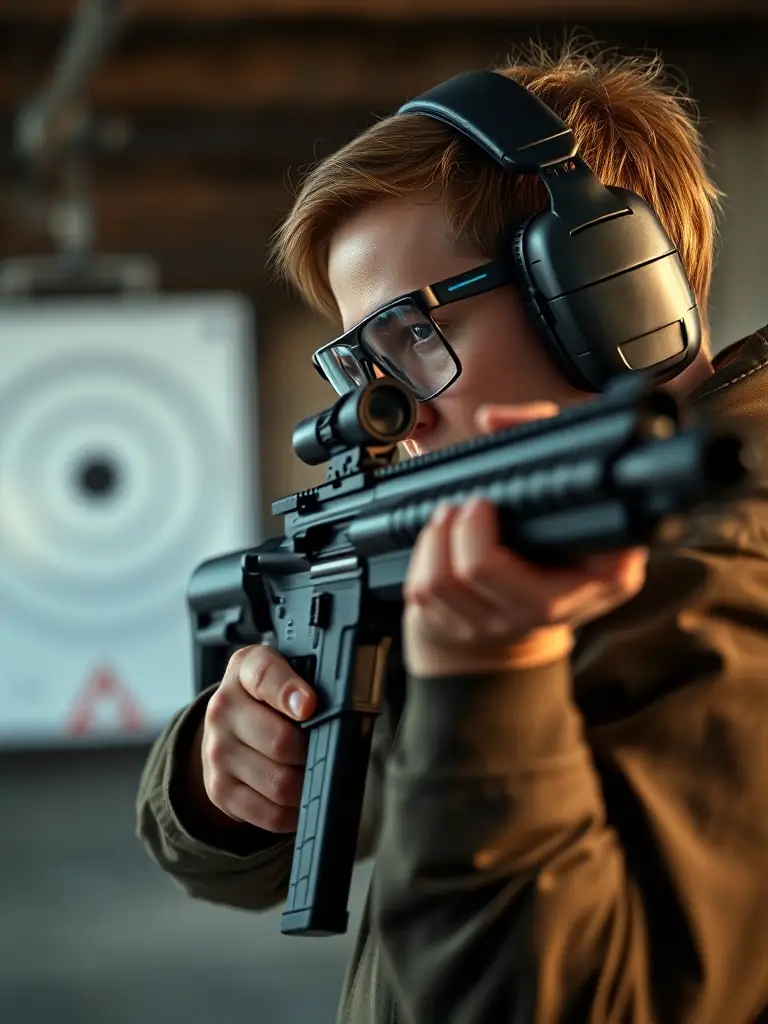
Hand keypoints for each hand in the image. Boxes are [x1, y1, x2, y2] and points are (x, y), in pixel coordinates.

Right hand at [195, 645, 316, 833]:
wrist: (226, 724)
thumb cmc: (270, 697)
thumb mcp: (286, 670)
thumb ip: (312, 678)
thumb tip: (341, 708)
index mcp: (245, 670)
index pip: (264, 675)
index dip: (288, 692)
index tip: (309, 706)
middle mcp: (223, 709)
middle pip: (281, 742)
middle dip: (313, 751)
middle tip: (325, 749)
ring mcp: (217, 752)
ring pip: (280, 784)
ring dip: (306, 784)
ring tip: (313, 772)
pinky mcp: (219, 789)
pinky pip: (270, 814)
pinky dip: (294, 812)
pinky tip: (299, 797)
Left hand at [403, 402, 648, 676]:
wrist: (532, 601)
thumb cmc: (555, 526)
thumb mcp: (568, 475)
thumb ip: (540, 430)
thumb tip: (494, 419)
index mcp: (607, 572)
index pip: (583, 560)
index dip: (530, 521)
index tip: (494, 500)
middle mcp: (559, 607)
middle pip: (484, 570)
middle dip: (465, 525)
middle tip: (471, 503)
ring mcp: (508, 625)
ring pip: (445, 583)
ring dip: (437, 539)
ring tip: (448, 515)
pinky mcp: (467, 631)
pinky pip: (426, 595)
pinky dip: (423, 559)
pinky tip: (438, 541)